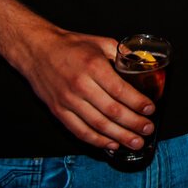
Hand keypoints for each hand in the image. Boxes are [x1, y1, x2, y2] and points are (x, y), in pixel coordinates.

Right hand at [14, 28, 158, 152]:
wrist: (37, 51)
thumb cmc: (71, 46)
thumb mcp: (101, 43)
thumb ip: (122, 55)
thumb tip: (143, 64)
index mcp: (93, 67)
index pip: (120, 90)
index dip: (137, 102)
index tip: (150, 109)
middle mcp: (80, 86)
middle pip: (112, 111)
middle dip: (133, 123)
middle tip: (148, 129)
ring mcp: (67, 101)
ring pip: (97, 124)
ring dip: (119, 136)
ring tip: (136, 142)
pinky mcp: (58, 112)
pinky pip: (79, 131)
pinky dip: (97, 140)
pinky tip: (112, 144)